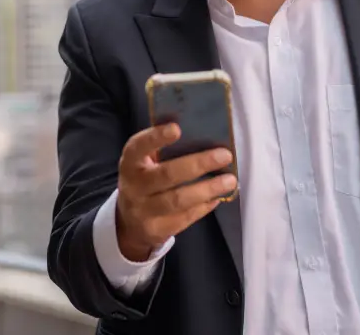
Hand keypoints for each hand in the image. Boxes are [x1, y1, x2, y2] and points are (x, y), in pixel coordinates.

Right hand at [114, 124, 236, 260]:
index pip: (138, 147)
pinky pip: (185, 217)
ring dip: (207, 189)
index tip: (177, 128)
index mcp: (130, 163)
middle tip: (224, 155)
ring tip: (230, 181)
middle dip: (197, 164)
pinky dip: (204, 206)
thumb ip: (163, 151)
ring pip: (178, 200)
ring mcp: (143, 211)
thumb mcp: (144, 164)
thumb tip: (201, 134)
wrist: (129, 222)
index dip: (155, 137)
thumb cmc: (145, 181)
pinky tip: (218, 197)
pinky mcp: (157, 230)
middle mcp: (133, 186)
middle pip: (166, 175)